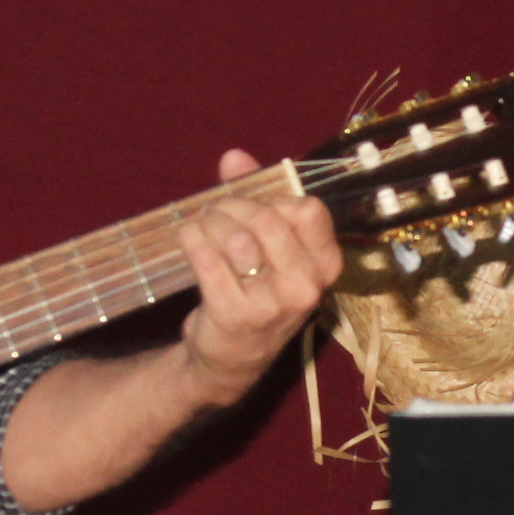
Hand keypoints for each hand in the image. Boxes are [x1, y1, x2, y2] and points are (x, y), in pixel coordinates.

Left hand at [174, 147, 345, 401]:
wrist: (233, 358)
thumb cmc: (256, 291)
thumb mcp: (269, 247)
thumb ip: (256, 196)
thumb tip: (234, 157)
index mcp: (325, 266)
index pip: (307, 209)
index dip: (274, 199)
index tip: (256, 209)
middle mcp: (306, 287)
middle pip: (267, 217)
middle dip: (232, 206)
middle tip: (215, 213)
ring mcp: (272, 304)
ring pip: (235, 234)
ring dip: (210, 222)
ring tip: (202, 228)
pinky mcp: (234, 314)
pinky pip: (206, 256)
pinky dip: (190, 239)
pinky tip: (188, 241)